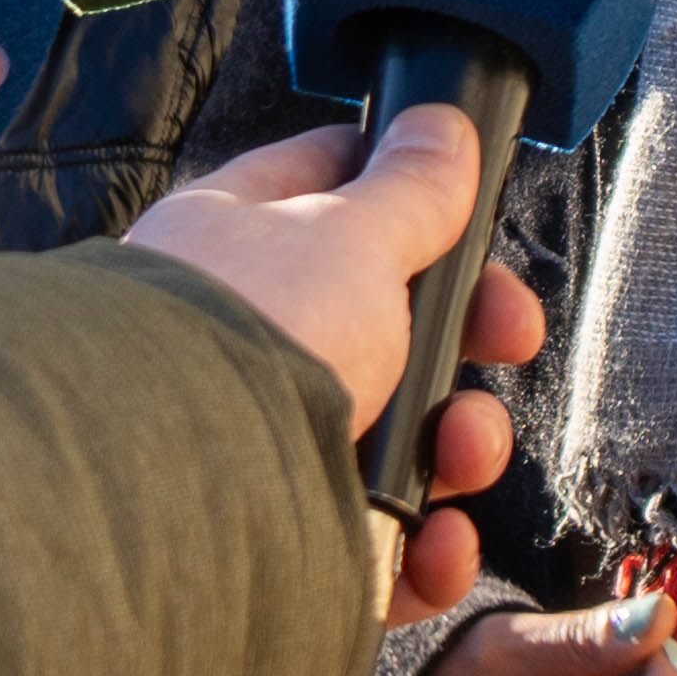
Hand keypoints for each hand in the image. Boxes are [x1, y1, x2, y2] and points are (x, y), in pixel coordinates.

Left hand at [119, 102, 550, 619]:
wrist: (170, 490)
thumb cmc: (245, 332)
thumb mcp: (350, 235)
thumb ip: (410, 188)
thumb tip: (440, 124)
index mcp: (242, 241)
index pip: (338, 193)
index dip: (423, 206)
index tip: (482, 235)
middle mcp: (246, 342)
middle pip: (389, 329)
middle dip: (465, 343)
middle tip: (506, 342)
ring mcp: (263, 444)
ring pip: (398, 442)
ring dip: (458, 447)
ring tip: (460, 454)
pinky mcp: (287, 540)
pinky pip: (381, 548)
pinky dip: (424, 551)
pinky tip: (434, 544)